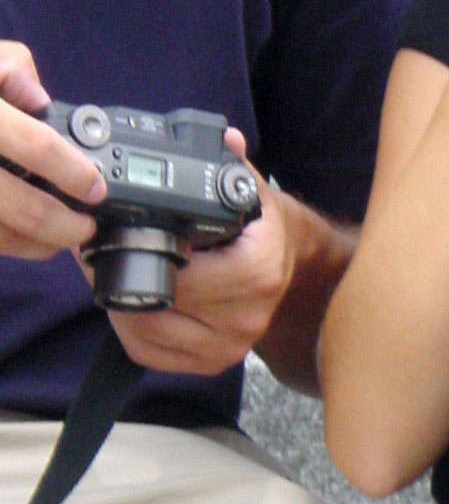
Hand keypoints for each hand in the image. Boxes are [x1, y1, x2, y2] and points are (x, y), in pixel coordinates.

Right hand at [0, 43, 105, 261]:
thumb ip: (13, 72)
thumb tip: (41, 102)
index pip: (38, 147)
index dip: (75, 173)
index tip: (96, 188)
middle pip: (26, 210)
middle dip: (67, 226)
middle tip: (86, 226)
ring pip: (4, 237)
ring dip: (40, 244)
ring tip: (61, 237)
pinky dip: (11, 244)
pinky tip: (26, 238)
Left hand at [102, 132, 296, 376]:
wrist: (294, 269)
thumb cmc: (264, 230)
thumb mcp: (252, 190)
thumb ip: (231, 164)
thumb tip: (223, 140)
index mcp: (256, 272)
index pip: (179, 276)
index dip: (138, 252)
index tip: (116, 232)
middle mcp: (247, 316)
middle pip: (157, 307)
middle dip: (121, 277)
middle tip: (99, 251)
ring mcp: (231, 346)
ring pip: (148, 335)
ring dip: (122, 306)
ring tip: (116, 274)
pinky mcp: (214, 364)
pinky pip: (153, 356)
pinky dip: (132, 333)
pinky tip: (134, 305)